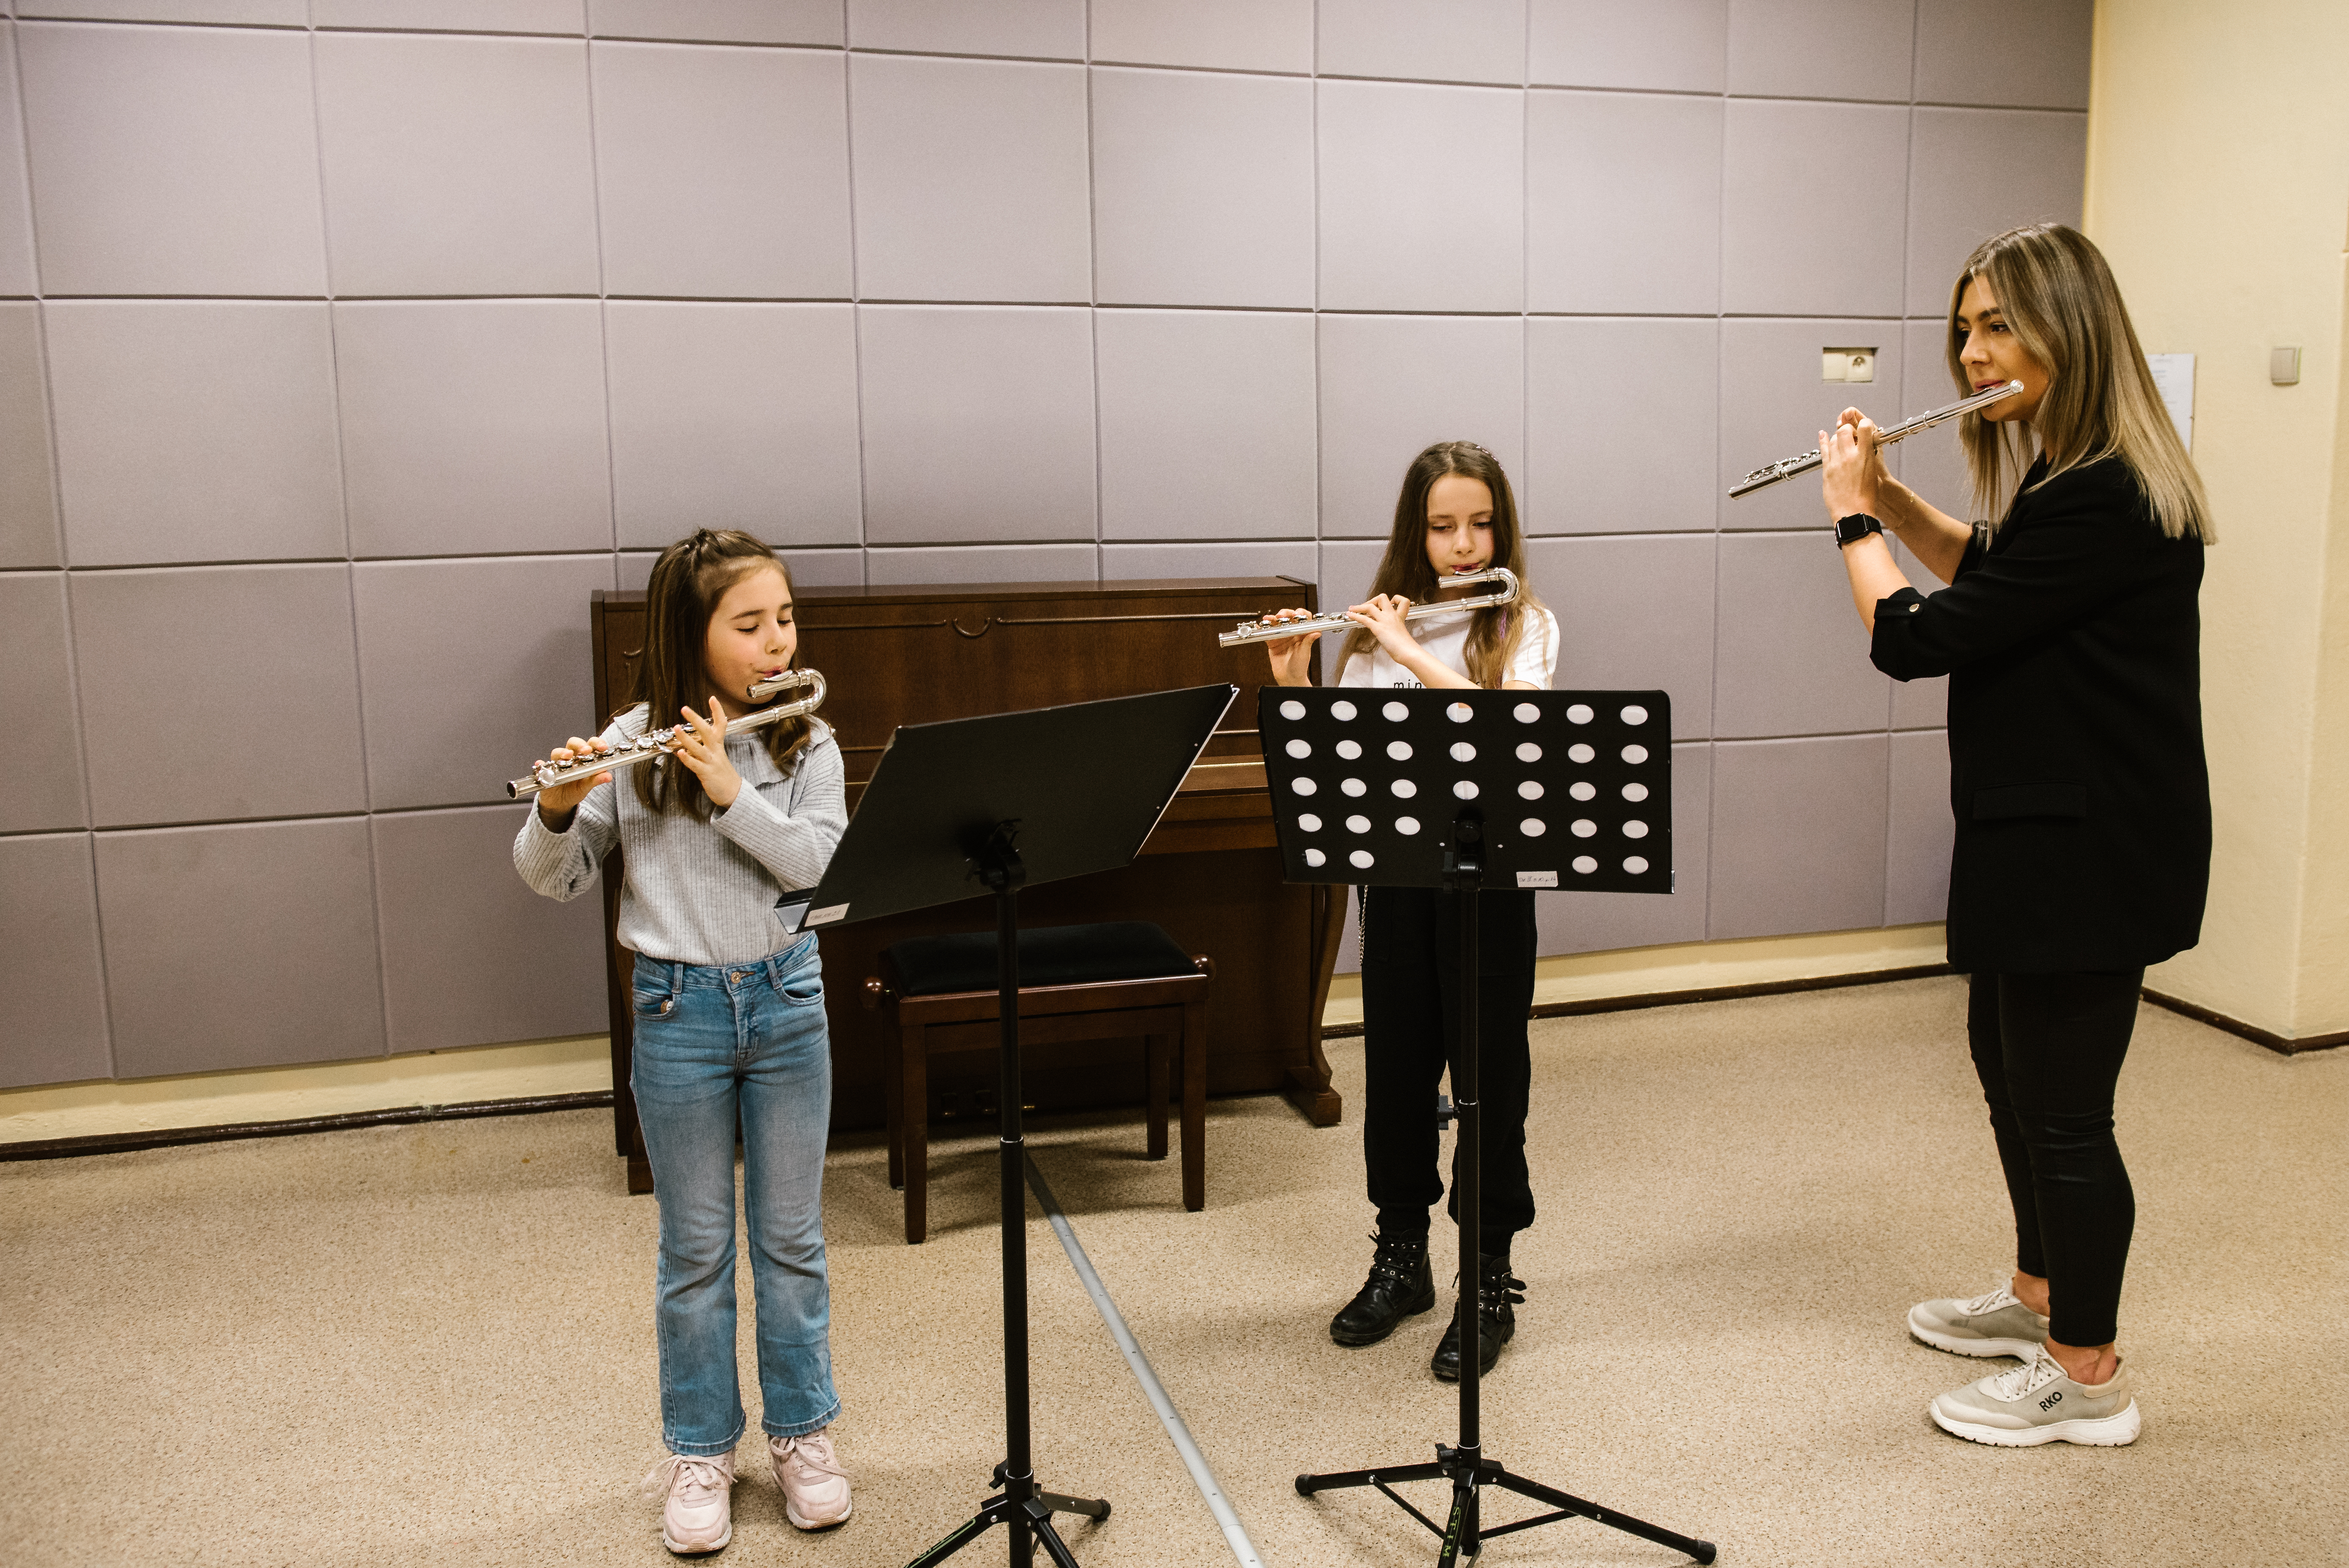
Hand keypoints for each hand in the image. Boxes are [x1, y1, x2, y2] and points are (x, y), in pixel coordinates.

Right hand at [534, 735, 612, 826]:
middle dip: (580, 745)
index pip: (590, 745)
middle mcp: (570, 758)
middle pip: (573, 744)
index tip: (603, 747)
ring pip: (557, 752)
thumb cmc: (574, 789)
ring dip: (562, 752)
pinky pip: (541, 766)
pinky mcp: (545, 772)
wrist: (560, 802)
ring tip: (567, 756)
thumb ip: (596, 780)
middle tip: (586, 750)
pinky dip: (541, 764)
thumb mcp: (587, 786)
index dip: (596, 743)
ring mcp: (557, 763)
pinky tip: (541, 764)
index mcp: (583, 758)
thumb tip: (608, 776)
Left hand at [672, 700, 744, 809]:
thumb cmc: (722, 773)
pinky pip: (695, 765)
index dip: (717, 711)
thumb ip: (705, 745)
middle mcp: (715, 751)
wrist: (733, 793)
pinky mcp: (707, 774)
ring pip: (699, 748)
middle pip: (707, 732)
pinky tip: (679, 753)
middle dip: (696, 719)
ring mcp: (711, 762)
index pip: (721, 724)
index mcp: (718, 745)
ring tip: (676, 728)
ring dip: (687, 738)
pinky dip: (687, 759)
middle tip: (685, 708)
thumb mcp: (717, 755)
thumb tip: (690, 736)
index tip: (712, 698)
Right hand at [1255, 607, 1321, 685]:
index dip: (1300, 614)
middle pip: (1289, 618)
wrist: (1288, 678)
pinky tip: (1260, 626)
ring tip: (1268, 619)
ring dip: (1272, 619)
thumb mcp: (1304, 654)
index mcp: (1302, 635)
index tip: (1296, 614)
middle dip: (1284, 614)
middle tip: (1280, 616)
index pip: (1304, 619)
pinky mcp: (1273, 642)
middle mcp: (1293, 634)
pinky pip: (1267, 633)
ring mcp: (1282, 637)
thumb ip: (1308, 642)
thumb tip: (1316, 632)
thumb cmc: (1299, 667)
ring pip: (1277, 623)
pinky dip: (1263, 629)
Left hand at [1347, 593, 1415, 657]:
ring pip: (1370, 606)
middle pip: (1382, 598)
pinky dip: (1355, 616)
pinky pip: (1364, 619)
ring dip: (1359, 607)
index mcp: (1399, 616)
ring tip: (1352, 608)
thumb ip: (1395, 629)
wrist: (1408, 652)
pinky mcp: (1378, 628)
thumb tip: (1389, 634)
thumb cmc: (1406, 646)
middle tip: (1365, 606)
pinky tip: (1350, 615)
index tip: (1386, 605)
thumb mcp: (1402, 633)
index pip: (1400, 600)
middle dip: (1372, 600)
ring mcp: (1385, 621)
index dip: (1393, 599)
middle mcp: (1392, 616)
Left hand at [1820, 407, 1887, 524]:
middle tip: (1850, 435)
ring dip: (1837, 438)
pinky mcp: (1827, 470)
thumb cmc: (1866, 498)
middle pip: (1844, 430)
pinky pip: (1824, 451)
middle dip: (1847, 430)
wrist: (1853, 513)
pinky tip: (1822, 434)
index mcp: (1866, 456)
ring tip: (1840, 442)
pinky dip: (1823, 441)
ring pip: (1833, 439)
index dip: (1865, 424)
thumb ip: (1868, 457)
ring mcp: (1837, 462)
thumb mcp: (1873, 473)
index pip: (1865, 427)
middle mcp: (1850, 456)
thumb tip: (1865, 449)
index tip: (1864, 426)